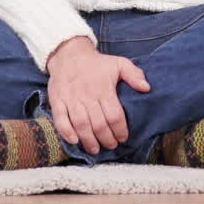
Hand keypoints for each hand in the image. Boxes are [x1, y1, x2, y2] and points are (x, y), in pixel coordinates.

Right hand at [45, 36, 150, 154]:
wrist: (69, 54)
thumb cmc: (96, 63)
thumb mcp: (118, 63)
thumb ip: (134, 74)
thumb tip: (146, 88)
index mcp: (103, 89)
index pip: (114, 115)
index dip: (120, 130)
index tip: (123, 138)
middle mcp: (87, 96)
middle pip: (98, 124)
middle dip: (106, 139)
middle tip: (111, 145)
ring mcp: (71, 99)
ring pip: (81, 124)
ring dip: (88, 140)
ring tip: (95, 149)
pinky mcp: (57, 101)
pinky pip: (60, 119)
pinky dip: (66, 132)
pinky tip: (74, 141)